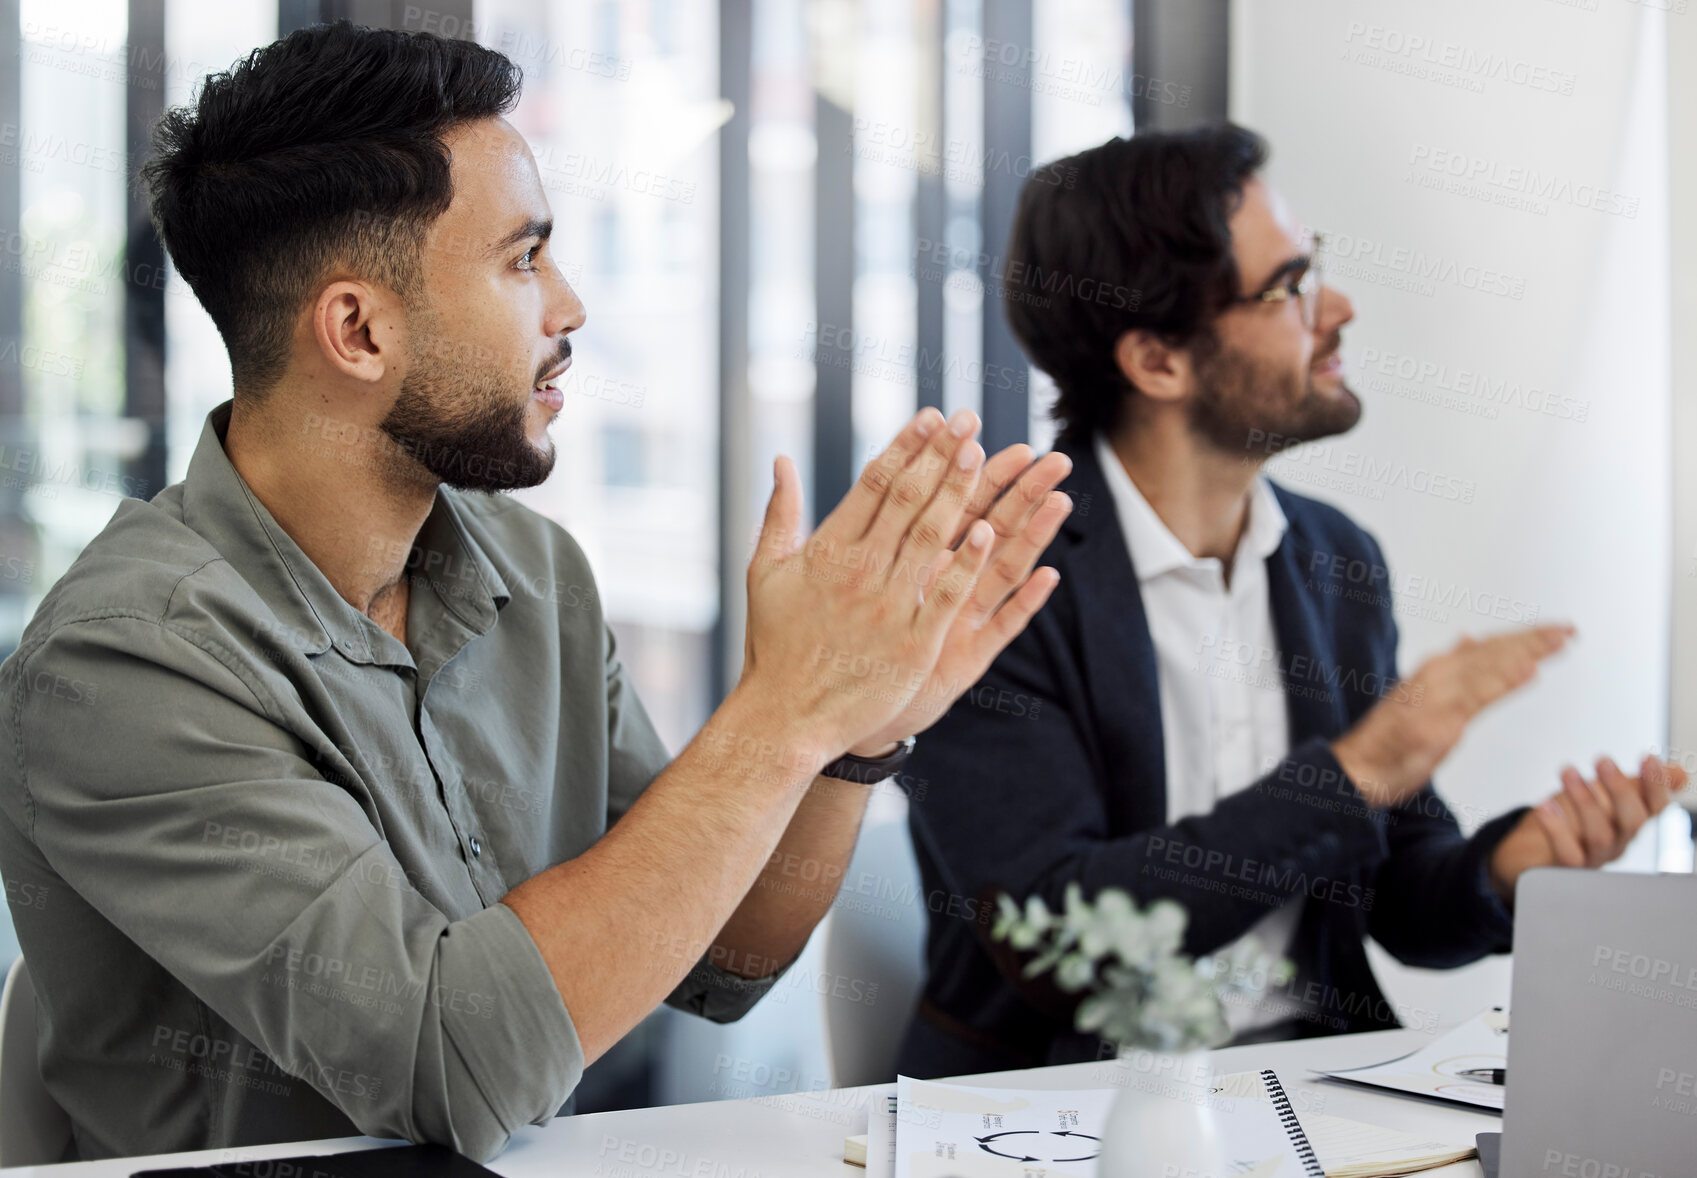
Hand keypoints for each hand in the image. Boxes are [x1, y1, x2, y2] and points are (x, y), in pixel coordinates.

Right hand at [738, 408, 1071, 767]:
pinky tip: (991, 530)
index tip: (931, 419)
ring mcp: (887, 606)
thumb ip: (779, 515)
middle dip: (939, 456)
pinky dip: (969, 561)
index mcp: (826, 551)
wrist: (785, 717)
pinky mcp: (912, 642)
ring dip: (959, 493)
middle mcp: (858, 571)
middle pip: (907, 500)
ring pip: (932, 537)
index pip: (873, 484)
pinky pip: (947, 594)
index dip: (906, 447)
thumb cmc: (774, 646)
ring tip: (983, 455)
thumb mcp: (765, 574)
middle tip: (968, 420)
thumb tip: (782, 460)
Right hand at [1331, 625, 1573, 808]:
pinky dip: (1505, 682)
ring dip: (1527, 652)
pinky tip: (1529, 671)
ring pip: (1489, 667)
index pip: (1487, 648)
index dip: (1522, 637)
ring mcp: (1437, 698)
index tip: (1552, 630)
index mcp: (1435, 670)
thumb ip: (1448, 670)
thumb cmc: (1387, 741)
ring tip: (1559, 641)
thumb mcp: (1419, 696)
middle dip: (1533, 640)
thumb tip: (1470, 639)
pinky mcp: (1439, 722)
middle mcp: (1436, 676)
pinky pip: (1478, 698)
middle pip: (1493, 652)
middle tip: (1568, 629)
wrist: (1356, 769)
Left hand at [1497, 756, 1688, 884]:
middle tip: (1603, 760)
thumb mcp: (1612, 798)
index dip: (1655, 785)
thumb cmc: (1579, 823)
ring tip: (1568, 771)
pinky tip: (1545, 806)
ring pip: (1599, 836)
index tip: (1648, 758)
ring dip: (1584, 801)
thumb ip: (1641, 786)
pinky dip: (1557, 830)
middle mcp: (1618, 842)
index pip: (1654, 807)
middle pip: (1632, 823)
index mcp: (1630, 822)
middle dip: (1620, 790)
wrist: (1538, 854)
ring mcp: (1594, 857)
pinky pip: (1568, 854)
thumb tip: (1680, 774)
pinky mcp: (1565, 867)